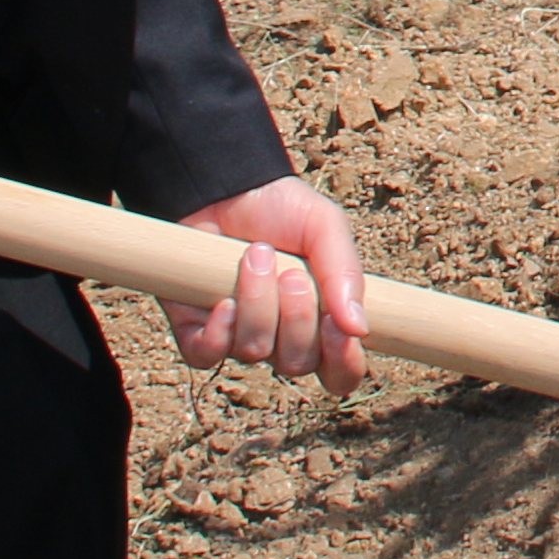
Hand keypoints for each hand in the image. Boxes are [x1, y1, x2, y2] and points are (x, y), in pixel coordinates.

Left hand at [175, 175, 368, 393]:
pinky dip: (218, 332)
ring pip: (254, 351)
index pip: (341, 372)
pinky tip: (224, 301)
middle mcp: (281, 337)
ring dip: (258, 304)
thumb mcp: (327, 228)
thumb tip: (360, 329)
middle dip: (297, 318)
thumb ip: (346, 275)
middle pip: (296, 363)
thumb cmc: (283, 210)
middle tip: (291, 273)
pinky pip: (208, 355)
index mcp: (321, 321)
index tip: (339, 327)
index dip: (343, 363)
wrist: (227, 186)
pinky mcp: (197, 330)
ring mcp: (238, 336)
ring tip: (256, 256)